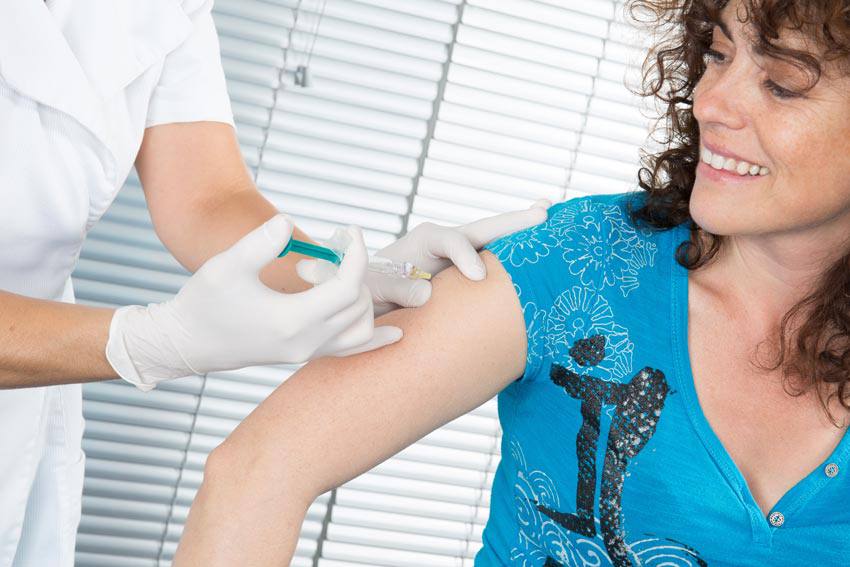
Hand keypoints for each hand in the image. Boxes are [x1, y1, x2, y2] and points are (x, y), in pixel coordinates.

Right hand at [106, 215, 401, 390]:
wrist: (187, 343)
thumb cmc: (202, 302)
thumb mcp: (226, 266)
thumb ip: (259, 243)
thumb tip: (289, 223)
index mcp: (292, 321)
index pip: (348, 287)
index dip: (356, 254)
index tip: (349, 229)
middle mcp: (307, 343)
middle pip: (359, 304)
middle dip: (354, 269)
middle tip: (330, 248)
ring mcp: (308, 352)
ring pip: (362, 328)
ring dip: (360, 295)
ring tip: (332, 273)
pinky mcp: (305, 354)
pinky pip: (352, 351)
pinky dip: (376, 339)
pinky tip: (396, 333)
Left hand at [368, 199, 550, 315]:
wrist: (369, 300)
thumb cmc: (367, 290)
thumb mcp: (374, 288)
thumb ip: (396, 287)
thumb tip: (427, 294)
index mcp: (424, 240)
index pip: (451, 241)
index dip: (466, 257)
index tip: (478, 277)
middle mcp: (447, 243)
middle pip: (485, 229)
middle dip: (514, 221)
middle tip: (544, 210)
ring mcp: (461, 259)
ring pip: (496, 244)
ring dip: (523, 235)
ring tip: (549, 217)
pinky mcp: (468, 275)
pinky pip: (495, 267)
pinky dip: (517, 261)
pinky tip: (540, 260)